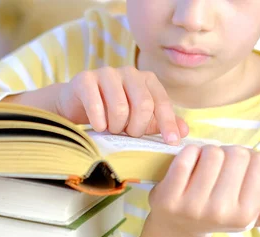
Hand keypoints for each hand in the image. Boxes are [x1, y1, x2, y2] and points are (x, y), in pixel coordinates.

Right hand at [55, 66, 188, 143]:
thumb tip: (184, 132)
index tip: (172, 142)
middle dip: (137, 127)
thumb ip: (160, 122)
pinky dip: (99, 122)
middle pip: (143, 105)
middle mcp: (129, 72)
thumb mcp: (138, 118)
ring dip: (116, 126)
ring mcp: (106, 73)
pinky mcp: (85, 79)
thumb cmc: (111, 112)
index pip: (161, 102)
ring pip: (119, 107)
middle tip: (128, 134)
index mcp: (146, 79)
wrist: (75, 104)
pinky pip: (96, 105)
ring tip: (112, 129)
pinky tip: (98, 127)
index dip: (168, 124)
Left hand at [148, 145, 259, 235]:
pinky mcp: (168, 197)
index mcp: (246, 214)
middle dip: (229, 154)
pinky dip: (189, 153)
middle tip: (220, 166)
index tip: (239, 169)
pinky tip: (189, 164)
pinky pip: (186, 156)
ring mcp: (192, 206)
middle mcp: (220, 212)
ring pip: (212, 152)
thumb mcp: (252, 216)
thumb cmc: (220, 214)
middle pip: (237, 154)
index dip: (250, 159)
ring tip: (205, 166)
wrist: (177, 229)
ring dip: (209, 152)